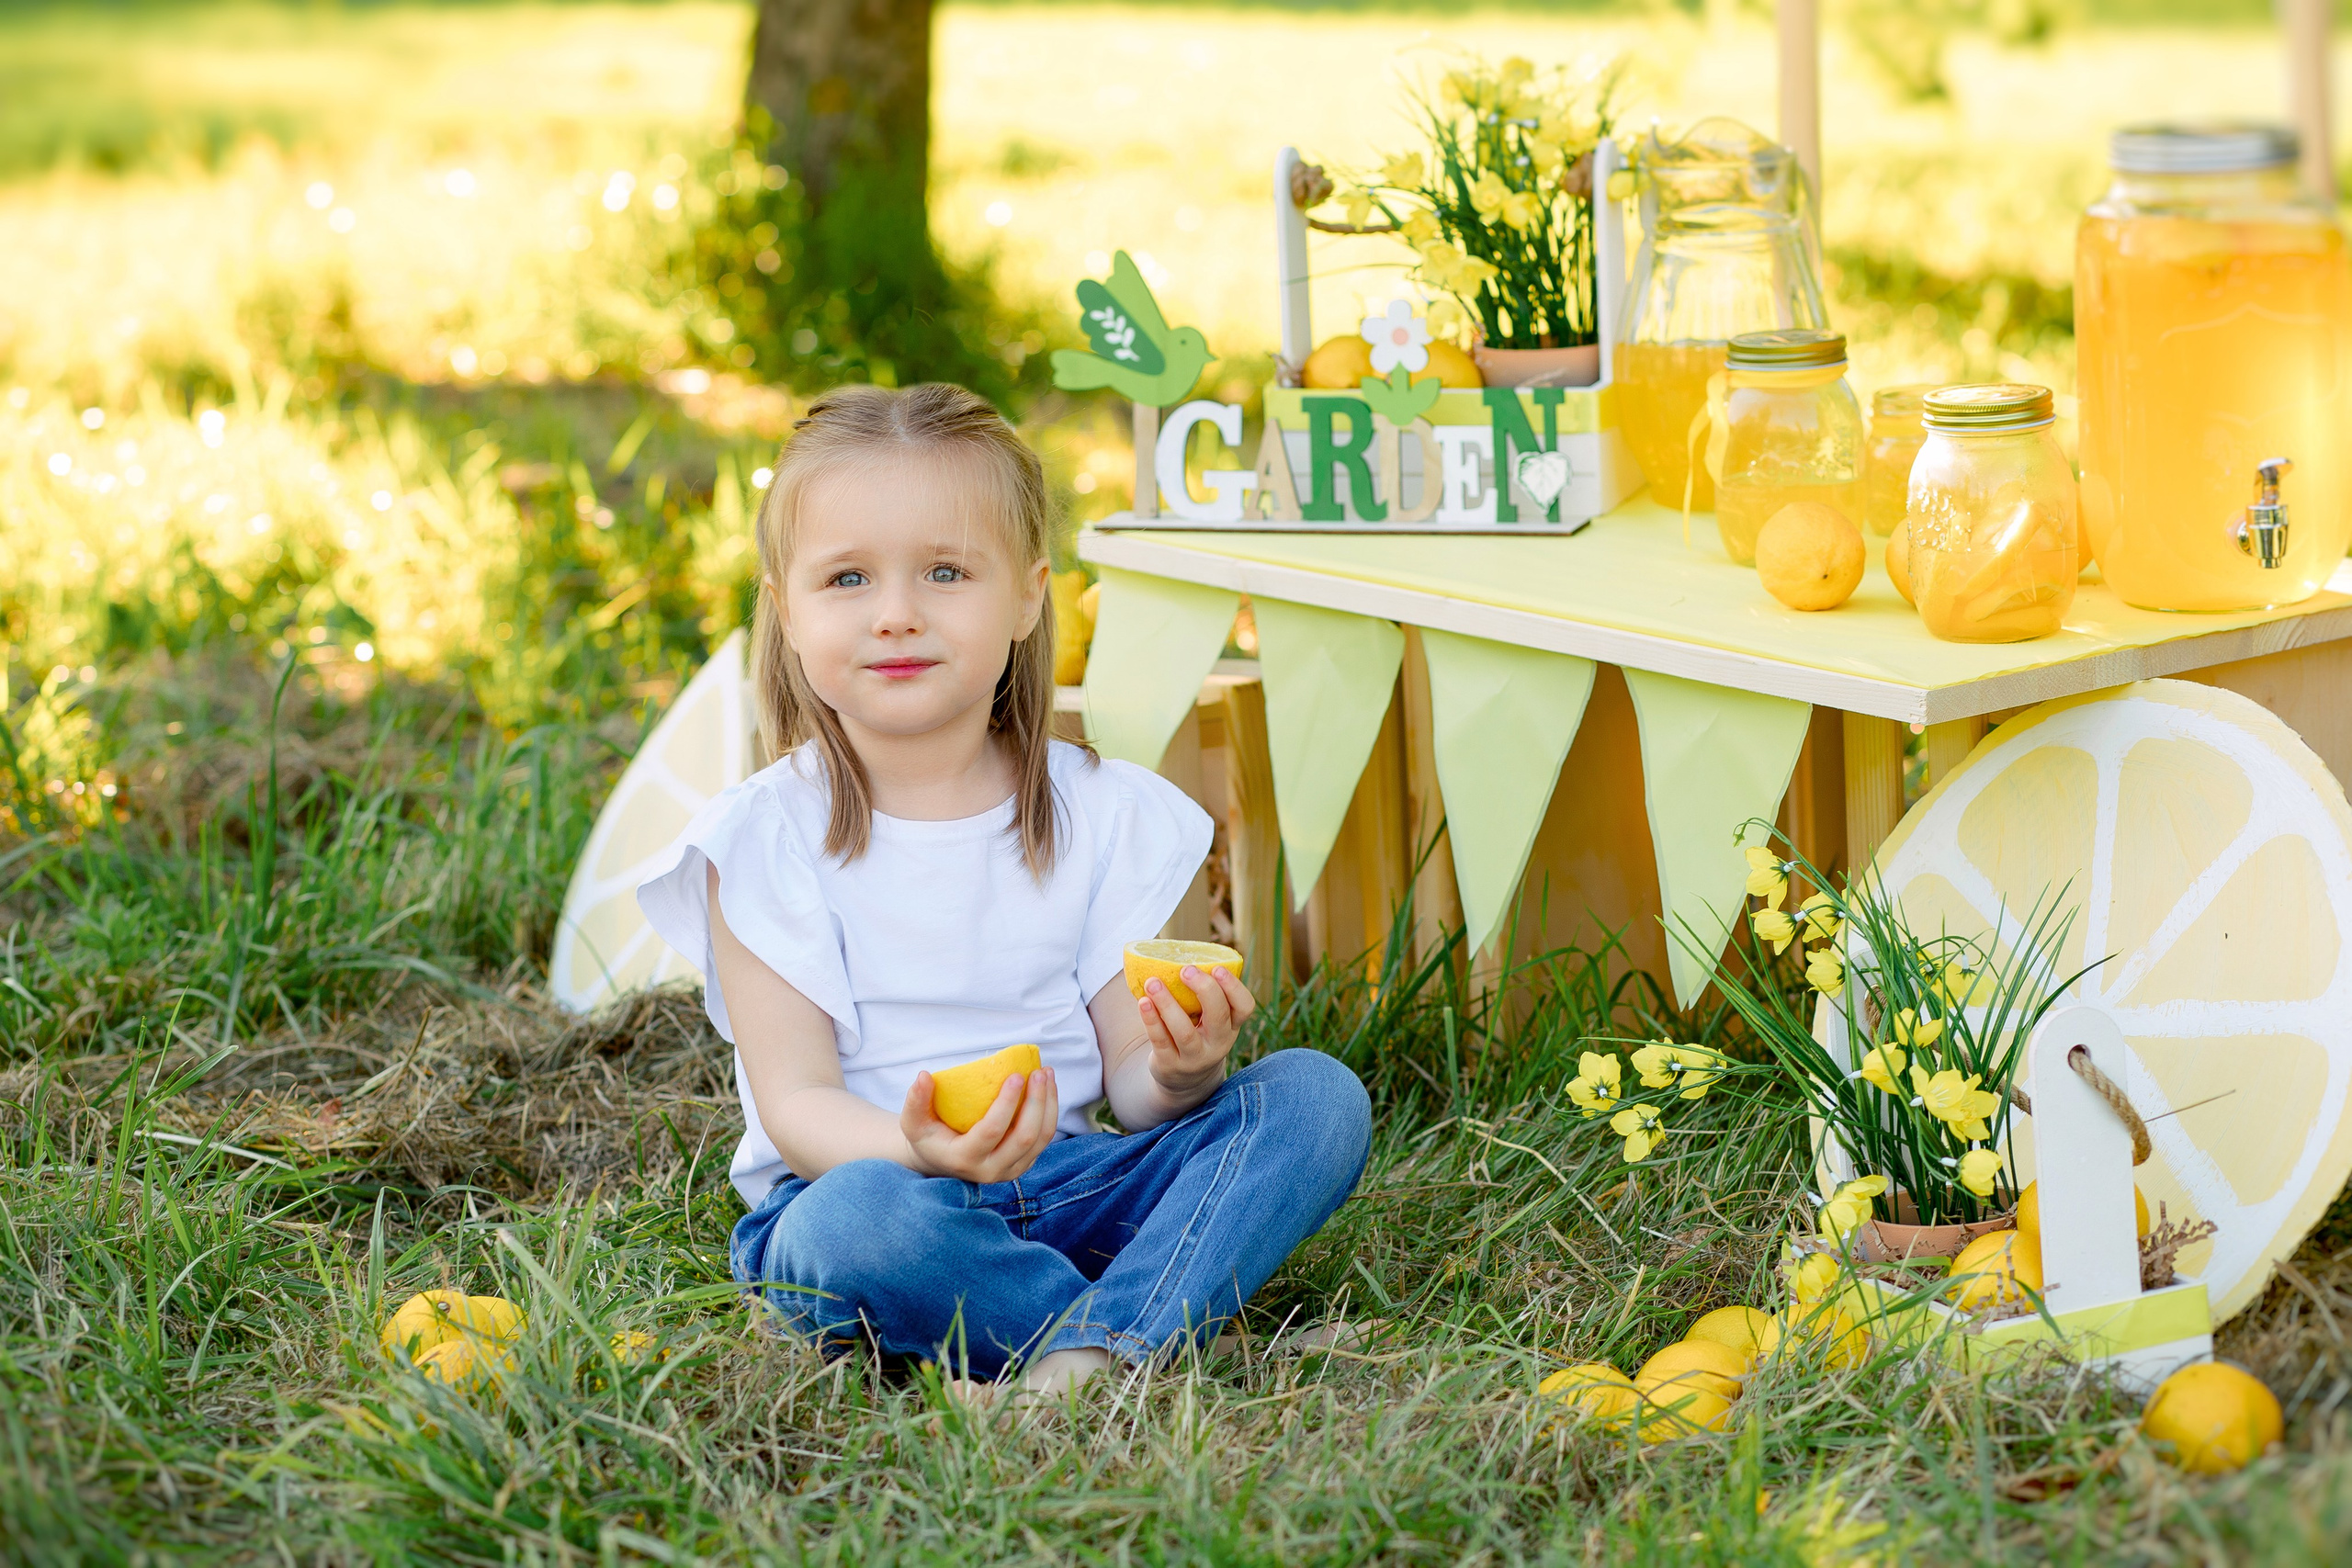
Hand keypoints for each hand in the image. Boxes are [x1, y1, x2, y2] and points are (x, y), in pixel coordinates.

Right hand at [901, 1066, 1058, 1183]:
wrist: (940, 1161)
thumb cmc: (926, 1136)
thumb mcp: (913, 1121)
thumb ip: (915, 1100)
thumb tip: (924, 1076)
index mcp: (964, 1159)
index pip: (992, 1132)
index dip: (1007, 1104)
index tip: (1015, 1075)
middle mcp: (990, 1170)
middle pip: (1025, 1137)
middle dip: (1037, 1102)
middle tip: (1038, 1072)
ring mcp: (1010, 1170)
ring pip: (1040, 1139)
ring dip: (1048, 1104)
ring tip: (1047, 1074)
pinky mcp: (1022, 1164)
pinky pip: (1043, 1139)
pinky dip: (1049, 1112)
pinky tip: (1046, 1088)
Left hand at [1138, 966, 1254, 1096]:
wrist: (1184, 1080)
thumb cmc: (1196, 1034)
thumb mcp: (1208, 1021)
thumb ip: (1202, 996)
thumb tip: (1174, 953)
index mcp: (1231, 1026)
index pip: (1245, 1007)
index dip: (1233, 987)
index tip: (1217, 968)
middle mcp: (1218, 1044)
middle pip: (1219, 1016)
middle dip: (1204, 990)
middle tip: (1186, 969)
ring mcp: (1195, 1058)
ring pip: (1184, 1031)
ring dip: (1168, 1004)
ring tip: (1153, 983)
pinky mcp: (1171, 1065)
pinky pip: (1160, 1041)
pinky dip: (1151, 1020)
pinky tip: (1143, 1002)